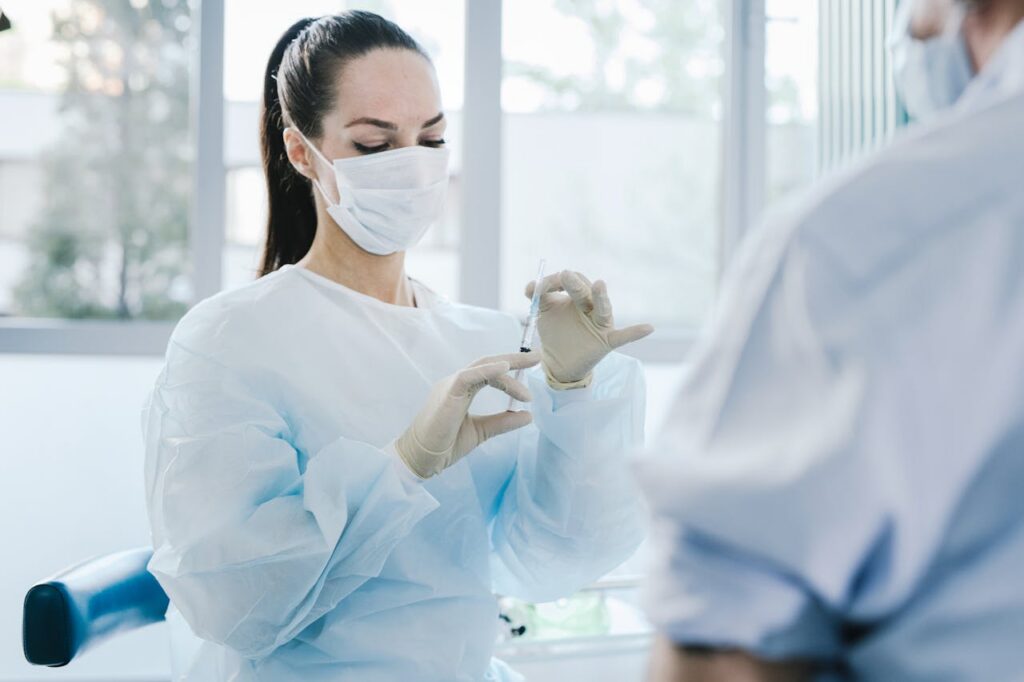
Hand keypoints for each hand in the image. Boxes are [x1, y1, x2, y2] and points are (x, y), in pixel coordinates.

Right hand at [394, 351, 540, 477]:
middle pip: (488, 363)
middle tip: (538, 356)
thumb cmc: (444, 445)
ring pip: (482, 367)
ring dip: (508, 366)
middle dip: (514, 358)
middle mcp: (456, 383)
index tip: (533, 368)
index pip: (490, 372)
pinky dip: (488, 371)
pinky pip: (469, 376)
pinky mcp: (447, 393)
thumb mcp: (480, 431)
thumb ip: (502, 422)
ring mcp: (451, 386)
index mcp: (462, 390)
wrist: (421, 458)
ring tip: (531, 367)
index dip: (512, 369)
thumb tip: (528, 416)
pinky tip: (505, 369)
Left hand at [526, 271, 653, 388]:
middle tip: (565, 275)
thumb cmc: (555, 331)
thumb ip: (538, 296)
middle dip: (574, 284)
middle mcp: (592, 307)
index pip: (572, 281)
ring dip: (600, 297)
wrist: (558, 361)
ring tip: (599, 285)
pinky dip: (635, 332)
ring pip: (603, 308)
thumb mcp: (544, 312)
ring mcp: (600, 324)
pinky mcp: (606, 342)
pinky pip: (623, 337)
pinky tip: (648, 328)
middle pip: (586, 292)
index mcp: (578, 297)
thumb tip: (531, 286)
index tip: (539, 287)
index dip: (556, 281)